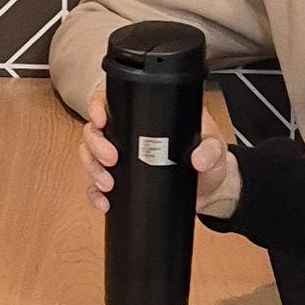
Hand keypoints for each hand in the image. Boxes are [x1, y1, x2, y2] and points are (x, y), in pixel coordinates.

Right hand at [80, 85, 239, 222]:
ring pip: (90, 157)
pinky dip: (95, 194)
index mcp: (149, 116)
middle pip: (94, 131)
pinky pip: (97, 186)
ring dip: (92, 169)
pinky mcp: (123, 182)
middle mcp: (130, 134)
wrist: (211, 191)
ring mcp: (124, 158)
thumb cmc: (212, 161)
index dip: (97, 106)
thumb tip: (198, 158)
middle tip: (110, 159)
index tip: (101, 119)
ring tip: (107, 184)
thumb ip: (210, 150)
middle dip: (95, 145)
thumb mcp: (215, 148)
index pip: (112, 102)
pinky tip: (104, 202)